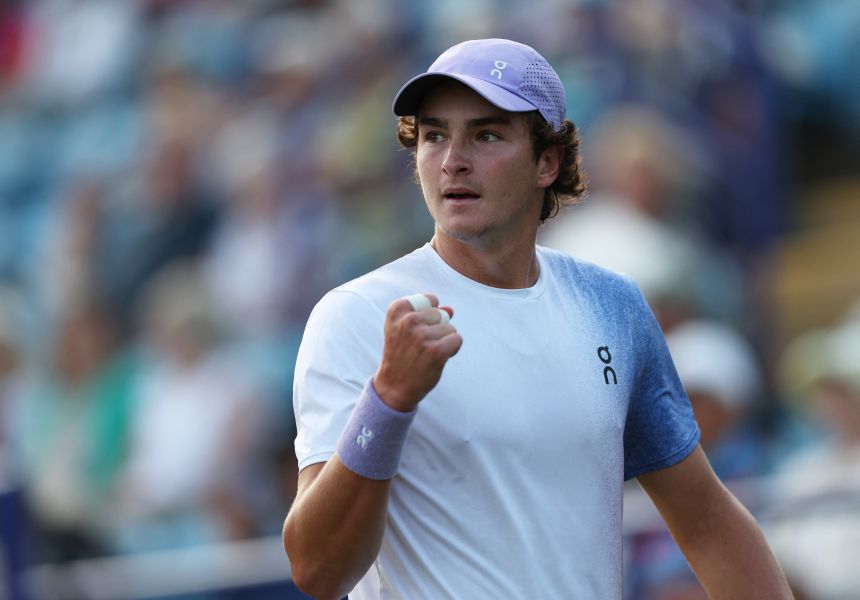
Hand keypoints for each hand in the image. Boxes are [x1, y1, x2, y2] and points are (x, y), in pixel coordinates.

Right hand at [373, 293, 461, 411]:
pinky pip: (457, 340)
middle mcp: (408, 321)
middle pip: (441, 315)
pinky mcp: (435, 351)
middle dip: (437, 329)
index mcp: (397, 310)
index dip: (429, 316)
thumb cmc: (403, 355)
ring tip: (426, 354)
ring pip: (450, 329)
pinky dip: (452, 349)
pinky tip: (437, 359)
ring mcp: (421, 336)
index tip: (415, 330)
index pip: (430, 300)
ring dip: (443, 341)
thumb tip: (450, 310)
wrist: (394, 386)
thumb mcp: (405, 329)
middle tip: (420, 346)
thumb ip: (428, 315)